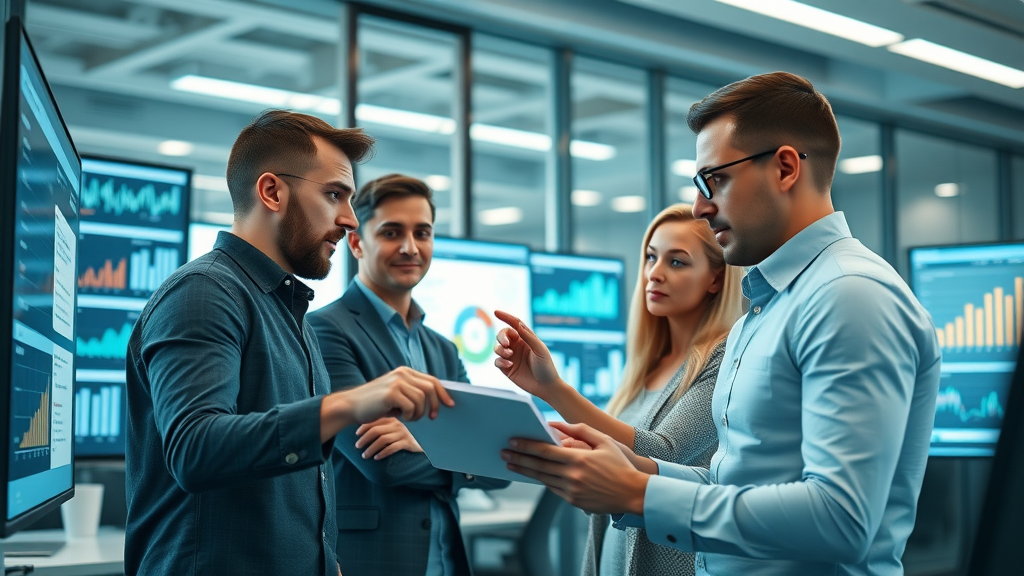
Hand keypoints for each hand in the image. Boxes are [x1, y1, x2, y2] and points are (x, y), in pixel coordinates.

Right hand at [323, 367, 453, 440]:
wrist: (351, 406)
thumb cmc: (376, 404)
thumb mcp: (396, 394)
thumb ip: (413, 393)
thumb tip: (437, 402)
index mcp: (405, 372)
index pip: (432, 380)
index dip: (443, 393)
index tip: (450, 405)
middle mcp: (402, 373)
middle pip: (430, 388)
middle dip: (434, 405)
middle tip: (432, 418)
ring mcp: (397, 382)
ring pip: (421, 400)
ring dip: (418, 413)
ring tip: (408, 417)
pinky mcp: (391, 393)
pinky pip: (411, 407)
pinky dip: (408, 416)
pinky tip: (398, 416)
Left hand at [355, 417, 422, 459]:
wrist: (419, 448)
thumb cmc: (400, 440)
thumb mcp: (391, 431)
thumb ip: (380, 428)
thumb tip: (360, 432)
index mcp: (392, 420)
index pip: (375, 421)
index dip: (364, 427)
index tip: (356, 434)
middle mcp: (397, 425)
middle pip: (377, 430)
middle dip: (365, 439)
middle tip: (357, 446)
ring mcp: (403, 434)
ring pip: (383, 440)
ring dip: (371, 448)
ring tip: (365, 455)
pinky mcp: (408, 443)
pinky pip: (392, 447)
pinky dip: (382, 453)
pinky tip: (377, 458)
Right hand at [493, 310, 562, 398]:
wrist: (546, 387)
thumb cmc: (547, 367)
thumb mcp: (540, 350)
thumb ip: (529, 337)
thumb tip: (518, 324)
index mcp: (526, 339)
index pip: (514, 324)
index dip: (505, 317)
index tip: (496, 312)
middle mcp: (517, 346)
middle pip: (502, 335)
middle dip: (501, 337)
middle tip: (506, 344)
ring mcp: (511, 357)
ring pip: (497, 348)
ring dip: (500, 350)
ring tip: (509, 356)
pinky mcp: (506, 368)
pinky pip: (497, 361)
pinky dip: (500, 361)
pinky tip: (510, 365)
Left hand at [501, 421, 648, 514]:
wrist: (634, 494)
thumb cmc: (620, 464)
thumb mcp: (604, 441)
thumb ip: (580, 430)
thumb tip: (557, 424)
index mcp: (578, 459)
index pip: (545, 451)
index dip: (526, 446)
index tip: (512, 442)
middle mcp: (572, 476)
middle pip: (538, 466)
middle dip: (519, 459)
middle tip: (503, 453)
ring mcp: (572, 491)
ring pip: (543, 479)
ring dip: (526, 471)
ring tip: (512, 463)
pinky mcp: (574, 501)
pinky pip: (553, 489)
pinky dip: (542, 480)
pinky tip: (534, 474)